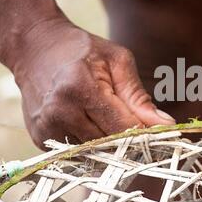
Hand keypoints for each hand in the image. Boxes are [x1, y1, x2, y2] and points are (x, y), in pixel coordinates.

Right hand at [13, 19, 174, 148]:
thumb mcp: (118, 61)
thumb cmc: (83, 50)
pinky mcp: (40, 139)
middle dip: (129, 140)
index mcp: (80, 88)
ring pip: (95, 154)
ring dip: (109, 144)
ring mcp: (46, 129)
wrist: (35, 48)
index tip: (160, 132)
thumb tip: (166, 125)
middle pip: (110, 145)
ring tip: (109, 119)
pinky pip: (78, 153)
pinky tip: (91, 124)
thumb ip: (139, 97)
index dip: (145, 133)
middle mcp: (59, 112)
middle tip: (137, 125)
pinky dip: (91, 144)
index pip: (123, 127)